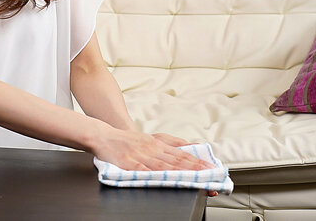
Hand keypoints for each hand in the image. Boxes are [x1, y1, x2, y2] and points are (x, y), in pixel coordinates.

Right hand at [93, 127, 214, 172]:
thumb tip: (190, 146)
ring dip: (180, 173)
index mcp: (158, 144)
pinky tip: (163, 179)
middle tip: (210, 176)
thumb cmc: (127, 140)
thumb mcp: (151, 138)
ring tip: (194, 179)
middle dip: (194, 169)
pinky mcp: (129, 164)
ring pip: (164, 166)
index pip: (182, 154)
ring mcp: (141, 156)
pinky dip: (155, 175)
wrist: (104, 136)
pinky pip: (144, 171)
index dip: (198, 162)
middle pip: (176, 161)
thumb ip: (170, 142)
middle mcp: (152, 149)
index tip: (212, 168)